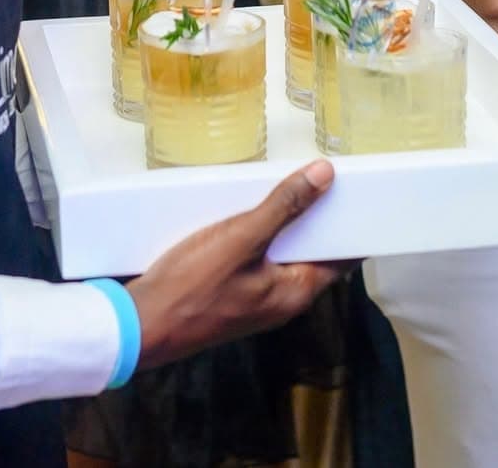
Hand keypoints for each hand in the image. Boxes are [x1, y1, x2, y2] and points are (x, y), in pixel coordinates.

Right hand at [127, 161, 344, 369]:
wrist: (140, 325)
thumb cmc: (194, 286)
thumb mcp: (243, 238)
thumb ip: (284, 206)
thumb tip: (325, 175)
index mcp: (295, 293)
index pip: (340, 257)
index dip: (350, 224)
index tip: (356, 190)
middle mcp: (280, 300)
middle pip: (309, 252)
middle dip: (313, 215)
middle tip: (316, 173)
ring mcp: (253, 298)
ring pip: (279, 253)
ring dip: (281, 221)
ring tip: (279, 181)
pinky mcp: (229, 292)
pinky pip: (255, 257)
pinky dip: (256, 232)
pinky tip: (242, 208)